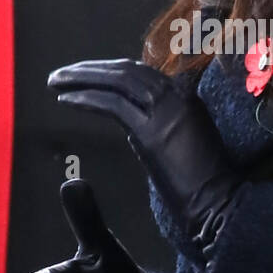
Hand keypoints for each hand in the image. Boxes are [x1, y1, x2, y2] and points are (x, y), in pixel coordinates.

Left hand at [47, 59, 245, 259]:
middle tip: (62, 74)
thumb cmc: (204, 182)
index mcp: (185, 96)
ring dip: (82, 78)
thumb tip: (132, 120)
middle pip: (126, 70)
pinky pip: (112, 104)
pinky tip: (65, 100)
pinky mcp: (151, 130)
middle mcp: (176, 95)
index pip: (140, 73)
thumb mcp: (185, 140)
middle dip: (90, 69)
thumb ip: (161, 124)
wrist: (217, 203)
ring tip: (56, 81)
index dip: (108, 70)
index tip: (85, 74)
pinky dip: (85, 98)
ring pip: (117, 80)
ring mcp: (165, 109)